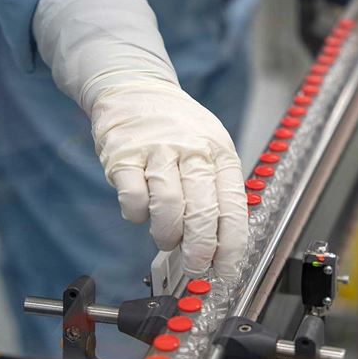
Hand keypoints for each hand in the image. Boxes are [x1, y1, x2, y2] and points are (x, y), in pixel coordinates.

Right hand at [92, 86, 248, 278]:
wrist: (135, 88)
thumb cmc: (177, 128)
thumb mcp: (209, 148)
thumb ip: (214, 190)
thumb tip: (218, 245)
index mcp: (219, 152)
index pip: (233, 207)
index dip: (231, 246)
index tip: (226, 270)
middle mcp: (192, 150)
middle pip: (202, 212)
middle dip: (200, 250)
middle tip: (195, 266)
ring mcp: (157, 151)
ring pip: (168, 208)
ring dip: (167, 235)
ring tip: (166, 237)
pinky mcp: (124, 155)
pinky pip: (133, 198)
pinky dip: (137, 215)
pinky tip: (141, 210)